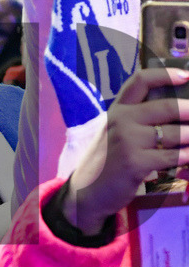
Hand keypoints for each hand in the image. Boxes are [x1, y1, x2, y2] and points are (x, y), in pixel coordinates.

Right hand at [64, 68, 188, 234]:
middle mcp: (121, 120)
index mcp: (117, 110)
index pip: (140, 81)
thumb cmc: (108, 161)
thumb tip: (179, 109)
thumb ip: (139, 119)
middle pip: (168, 106)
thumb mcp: (116, 133)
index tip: (187, 76)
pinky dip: (187, 157)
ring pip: (176, 133)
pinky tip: (187, 157)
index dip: (165, 74)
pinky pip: (174, 156)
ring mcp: (128, 141)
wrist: (87, 192)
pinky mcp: (136, 162)